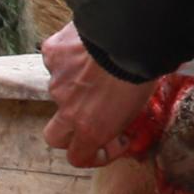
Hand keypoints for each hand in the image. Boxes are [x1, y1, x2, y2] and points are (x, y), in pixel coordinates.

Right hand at [41, 24, 163, 166]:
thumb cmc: (141, 72)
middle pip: (54, 136)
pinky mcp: (52, 55)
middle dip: (67, 132)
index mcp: (91, 128)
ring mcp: (56, 82)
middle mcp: (67, 110)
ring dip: (75, 84)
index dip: (91, 155)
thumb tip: (113, 121)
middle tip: (87, 116)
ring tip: (98, 65)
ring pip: (60, 89)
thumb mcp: (135, 108)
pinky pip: (57, 59)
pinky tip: (86, 45)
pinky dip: (69, 55)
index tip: (110, 141)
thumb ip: (114, 120)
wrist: (130, 36)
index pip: (77, 157)